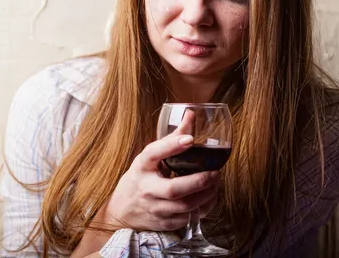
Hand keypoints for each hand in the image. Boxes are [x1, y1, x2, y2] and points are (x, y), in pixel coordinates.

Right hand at [104, 111, 219, 231]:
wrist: (122, 209)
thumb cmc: (141, 178)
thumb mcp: (150, 157)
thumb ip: (172, 138)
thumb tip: (191, 115)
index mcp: (141, 166)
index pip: (154, 153)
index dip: (172, 145)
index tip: (190, 139)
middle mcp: (146, 188)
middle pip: (174, 189)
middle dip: (199, 181)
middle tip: (215, 173)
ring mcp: (154, 208)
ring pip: (185, 206)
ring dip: (206, 195)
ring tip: (216, 183)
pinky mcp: (164, 223)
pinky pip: (189, 218)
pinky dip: (204, 208)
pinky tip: (210, 197)